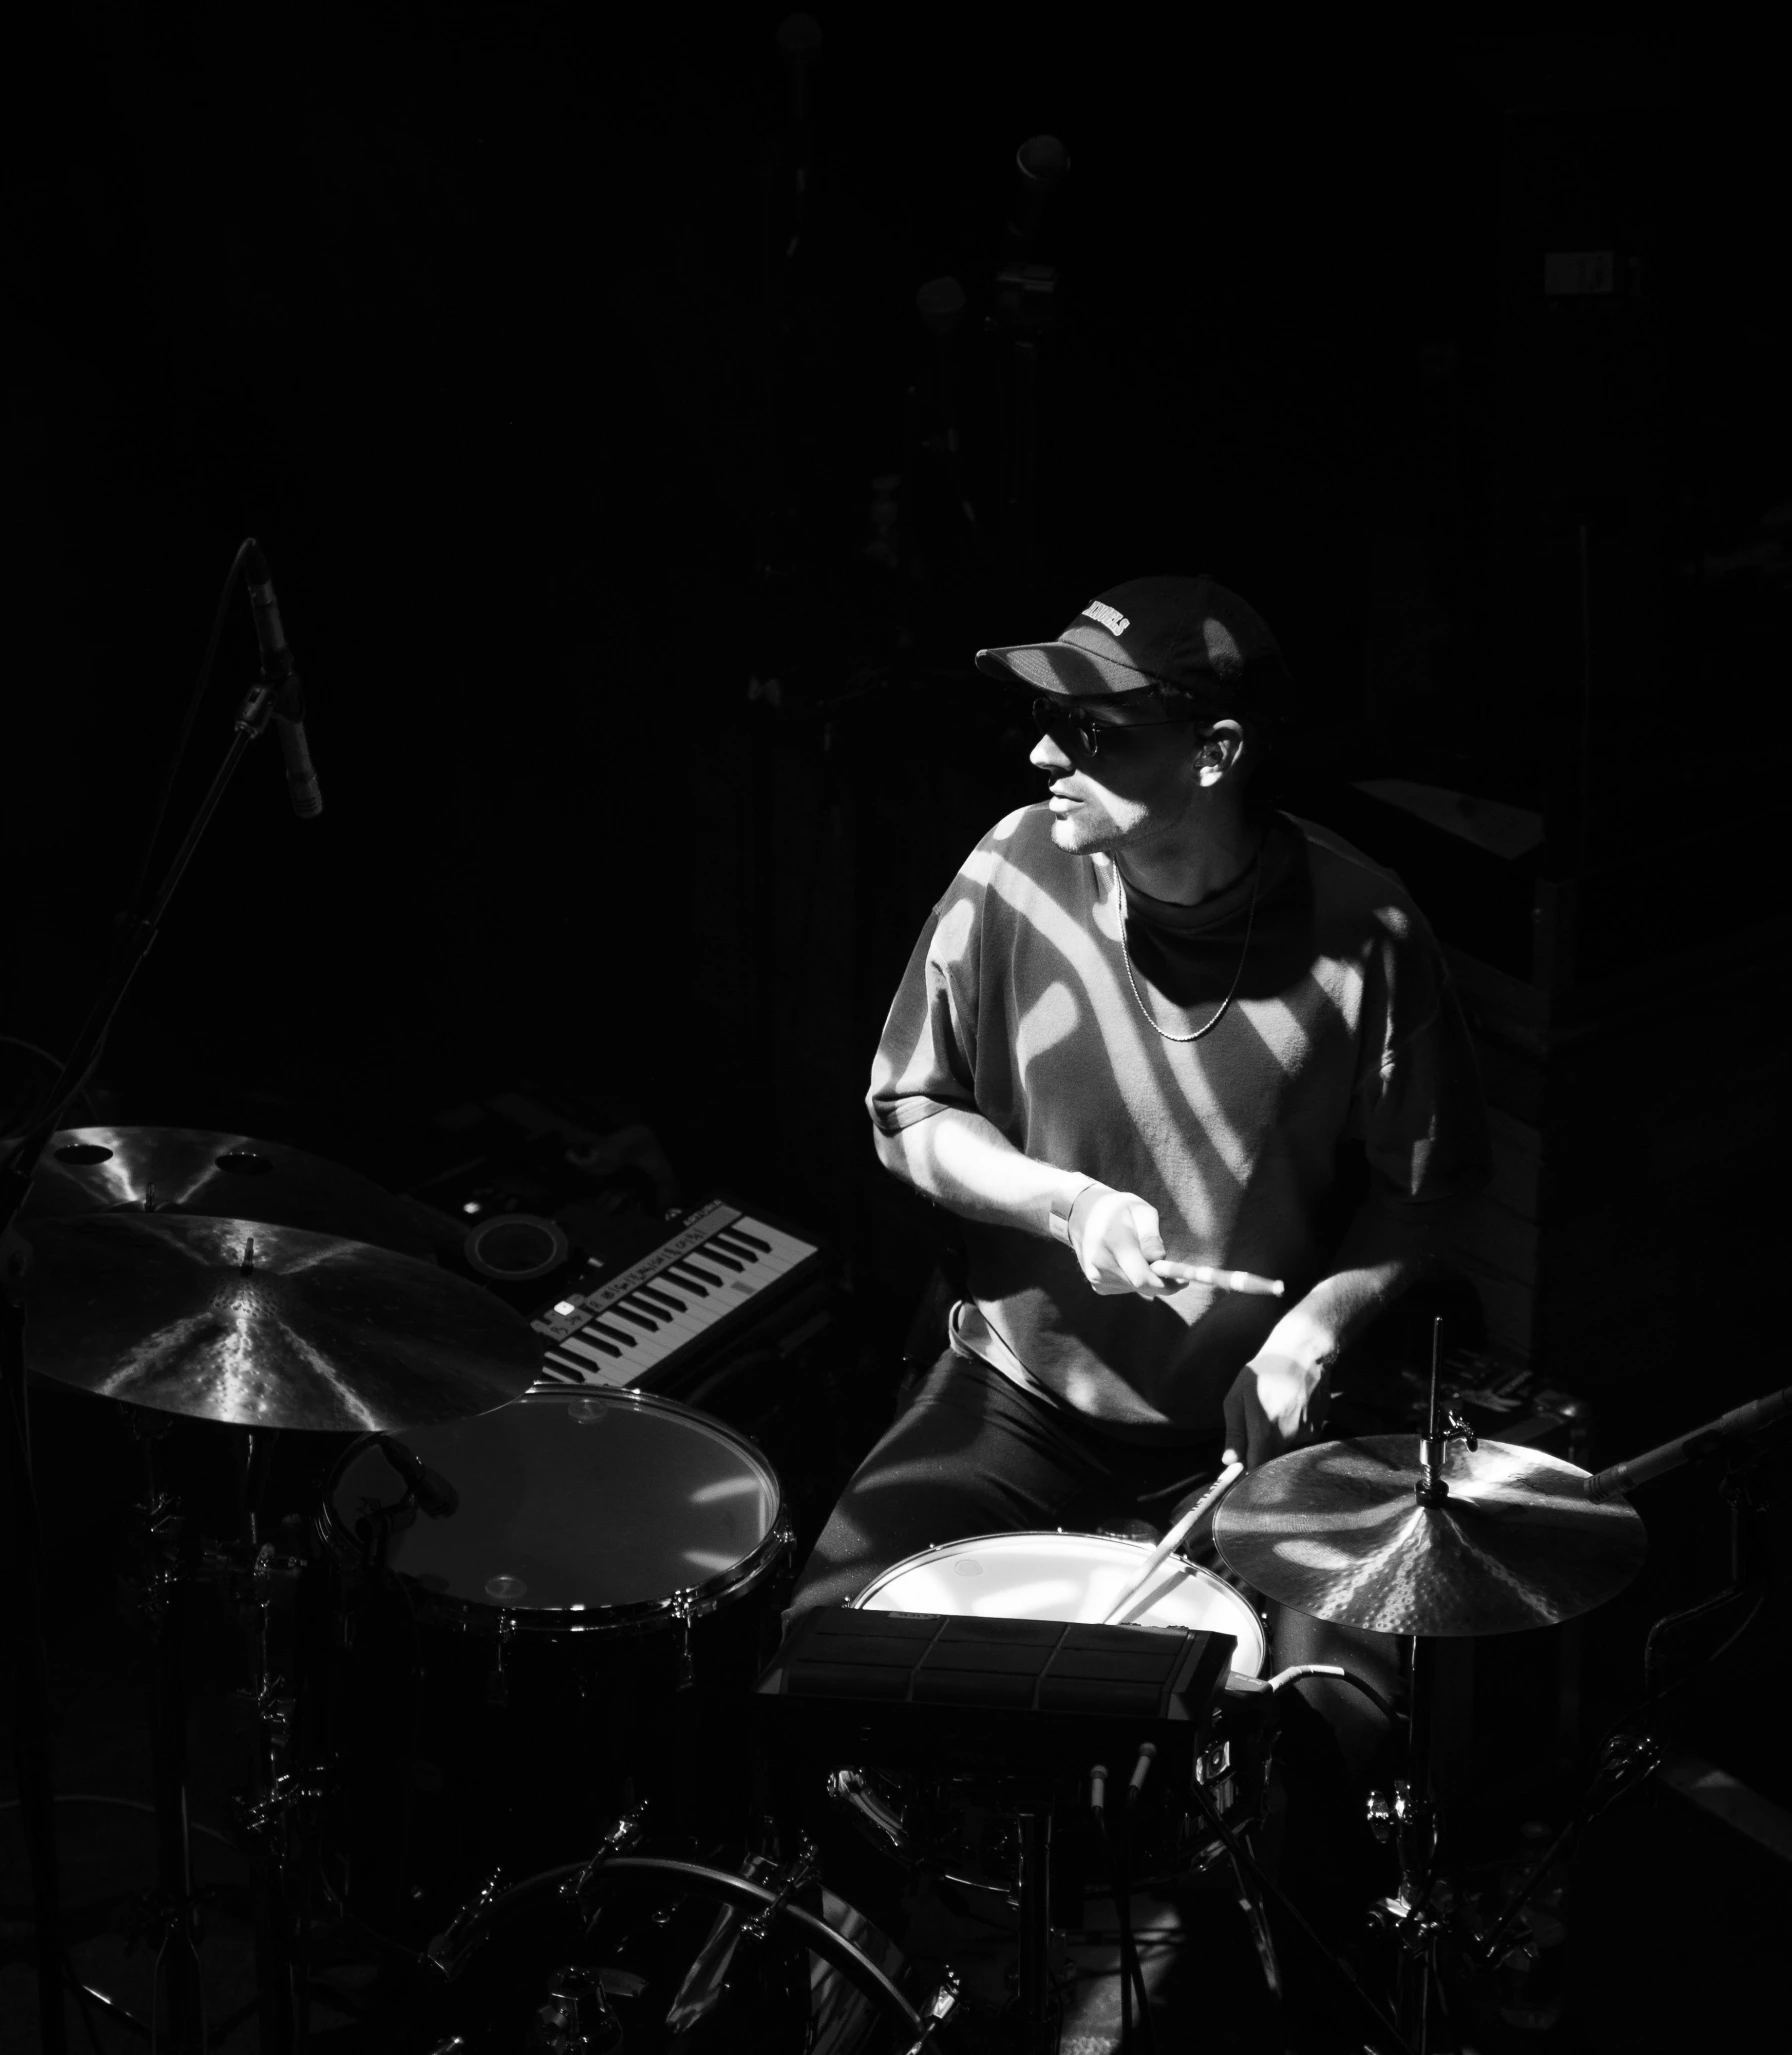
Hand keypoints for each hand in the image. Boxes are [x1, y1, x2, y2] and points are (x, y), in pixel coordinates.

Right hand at [1068, 1185, 1178, 1296]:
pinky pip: (1126, 1288)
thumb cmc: (1119, 1209)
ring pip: (1136, 1288)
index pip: (1142, 1277)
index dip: (1167, 1284)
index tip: (1184, 1281)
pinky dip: (1134, 1279)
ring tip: (1140, 1254)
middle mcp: (1101, 1263)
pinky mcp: (1097, 1285)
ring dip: (1147, 1278)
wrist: (1083, 1214)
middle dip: (1161, 1281)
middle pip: (1142, 1286)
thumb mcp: (1140, 1211)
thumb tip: (1159, 1260)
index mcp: (1114, 1242)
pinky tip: (1127, 1260)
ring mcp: (1096, 1277)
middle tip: (1173, 1270)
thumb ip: (1151, 1236)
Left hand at [1222, 1335, 1334, 1469]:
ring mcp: (1308, 1433)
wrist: (1303, 1353)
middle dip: (1262, 1453)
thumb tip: (1229, 1462)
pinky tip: (1291, 1409)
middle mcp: (1289, 1436)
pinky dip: (1294, 1431)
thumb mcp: (1238, 1397)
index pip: (1256, 1468)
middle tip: (1257, 1429)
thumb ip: (1235, 1433)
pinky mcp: (1319, 1428)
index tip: (1241, 1466)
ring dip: (1279, 1440)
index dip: (1247, 1471)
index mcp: (1265, 1429)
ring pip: (1287, 1450)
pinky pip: (1301, 1440)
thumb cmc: (1264, 1372)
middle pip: (1272, 1461)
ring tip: (1277, 1411)